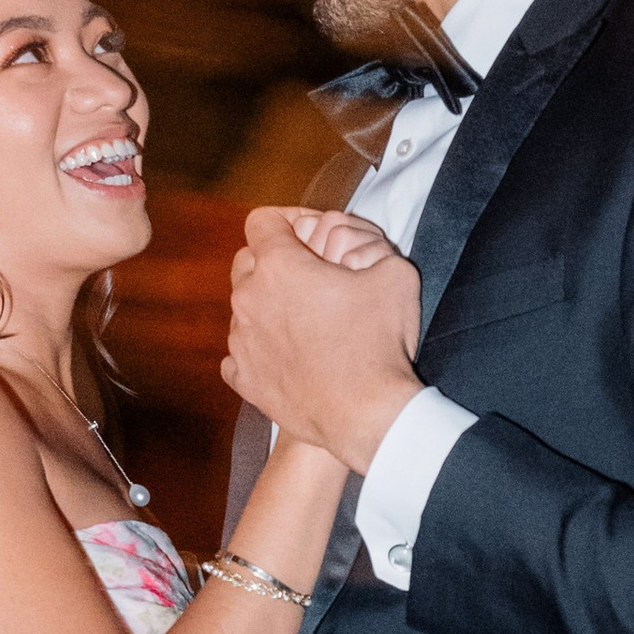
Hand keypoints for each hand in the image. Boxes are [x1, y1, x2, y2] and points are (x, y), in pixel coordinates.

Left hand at [223, 205, 422, 473]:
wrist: (366, 414)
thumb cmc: (380, 343)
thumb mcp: (396, 275)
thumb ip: (373, 248)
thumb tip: (361, 251)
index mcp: (279, 266)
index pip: (263, 221)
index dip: (287, 219)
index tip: (308, 232)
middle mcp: (249, 299)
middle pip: (245, 261)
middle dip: (272, 260)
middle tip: (307, 275)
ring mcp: (241, 342)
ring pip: (241, 308)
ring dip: (266, 305)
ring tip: (301, 319)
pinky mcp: (244, 379)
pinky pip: (237, 354)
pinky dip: (257, 348)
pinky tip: (284, 354)